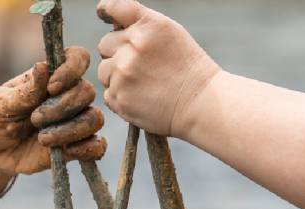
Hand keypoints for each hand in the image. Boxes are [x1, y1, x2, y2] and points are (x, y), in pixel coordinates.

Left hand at [0, 47, 106, 176]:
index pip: (78, 59)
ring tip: (43, 138)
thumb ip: (25, 90)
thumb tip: (42, 66)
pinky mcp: (77, 147)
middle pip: (87, 92)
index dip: (72, 69)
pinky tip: (65, 150)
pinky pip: (98, 146)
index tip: (52, 87)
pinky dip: (87, 148)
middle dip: (62, 107)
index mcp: (52, 77)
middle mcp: (69, 96)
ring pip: (94, 119)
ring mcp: (75, 122)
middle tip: (35, 119)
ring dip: (70, 130)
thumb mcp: (3, 104)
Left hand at [96, 0, 220, 137]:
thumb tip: (113, 25)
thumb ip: (141, 25)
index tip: (103, 13)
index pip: (114, 7)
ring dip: (116, 76)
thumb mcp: (170, 33)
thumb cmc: (187, 68)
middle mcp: (132, 47)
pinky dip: (120, 96)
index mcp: (148, 26)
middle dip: (117, 52)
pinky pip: (108, 93)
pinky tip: (141, 97)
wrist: (200, 103)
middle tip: (140, 65)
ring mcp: (123, 74)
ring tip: (143, 83)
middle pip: (104, 44)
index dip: (106, 10)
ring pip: (104, 71)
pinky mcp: (118, 98)